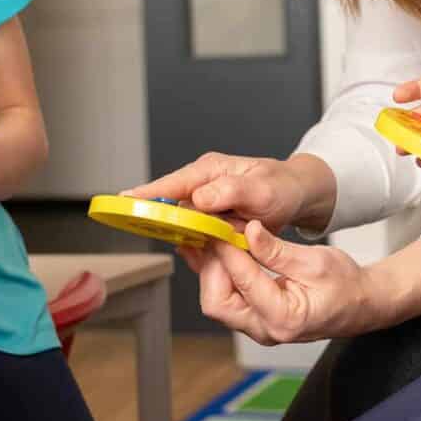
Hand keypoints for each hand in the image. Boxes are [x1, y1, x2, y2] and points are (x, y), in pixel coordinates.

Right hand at [124, 152, 317, 232]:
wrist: (297, 195)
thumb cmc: (282, 187)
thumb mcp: (263, 189)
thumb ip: (232, 191)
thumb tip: (199, 198)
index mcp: (210, 170)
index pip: (172, 183)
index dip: (147, 194)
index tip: (123, 201)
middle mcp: (203, 183)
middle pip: (170, 204)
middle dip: (160, 220)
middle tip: (147, 231)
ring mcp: (206, 201)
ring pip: (182, 221)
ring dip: (182, 235)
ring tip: (191, 244)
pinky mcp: (211, 218)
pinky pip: (196, 232)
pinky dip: (196, 243)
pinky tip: (203, 251)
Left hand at [180, 222, 380, 343]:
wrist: (360, 303)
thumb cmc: (345, 286)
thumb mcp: (314, 261)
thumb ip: (276, 250)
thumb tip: (248, 231)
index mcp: (284, 318)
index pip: (243, 281)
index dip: (227, 251)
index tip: (220, 226)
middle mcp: (266, 330)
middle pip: (217, 302)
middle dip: (211, 265)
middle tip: (214, 233)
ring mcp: (258, 327)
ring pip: (217, 301)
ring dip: (212, 268)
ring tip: (215, 237)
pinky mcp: (255, 319)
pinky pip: (227, 298)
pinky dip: (221, 274)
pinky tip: (222, 250)